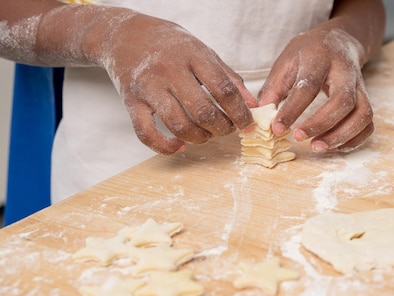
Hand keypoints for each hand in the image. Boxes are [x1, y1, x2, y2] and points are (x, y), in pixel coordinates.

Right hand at [88, 12, 257, 153]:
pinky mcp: (131, 102)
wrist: (125, 35)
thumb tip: (253, 106)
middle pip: (203, 111)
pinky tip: (180, 145)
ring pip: (178, 125)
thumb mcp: (204, 52)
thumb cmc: (171, 46)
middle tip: (228, 130)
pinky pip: (146, 133)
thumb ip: (230, 78)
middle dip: (222, 128)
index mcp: (192, 55)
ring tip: (207, 135)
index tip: (248, 125)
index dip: (240, 112)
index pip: (224, 89)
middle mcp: (169, 70)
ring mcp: (148, 87)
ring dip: (199, 138)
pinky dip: (165, 147)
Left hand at [257, 26, 373, 152]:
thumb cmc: (309, 53)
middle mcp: (345, 72)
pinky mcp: (367, 99)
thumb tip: (261, 115)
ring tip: (317, 147)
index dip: (292, 110)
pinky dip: (354, 139)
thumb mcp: (286, 61)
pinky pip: (368, 124)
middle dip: (321, 124)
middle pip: (343, 101)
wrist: (340, 40)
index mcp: (320, 58)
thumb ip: (274, 87)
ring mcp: (360, 86)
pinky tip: (334, 146)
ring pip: (362, 114)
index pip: (308, 86)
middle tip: (299, 138)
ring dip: (341, 135)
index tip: (277, 128)